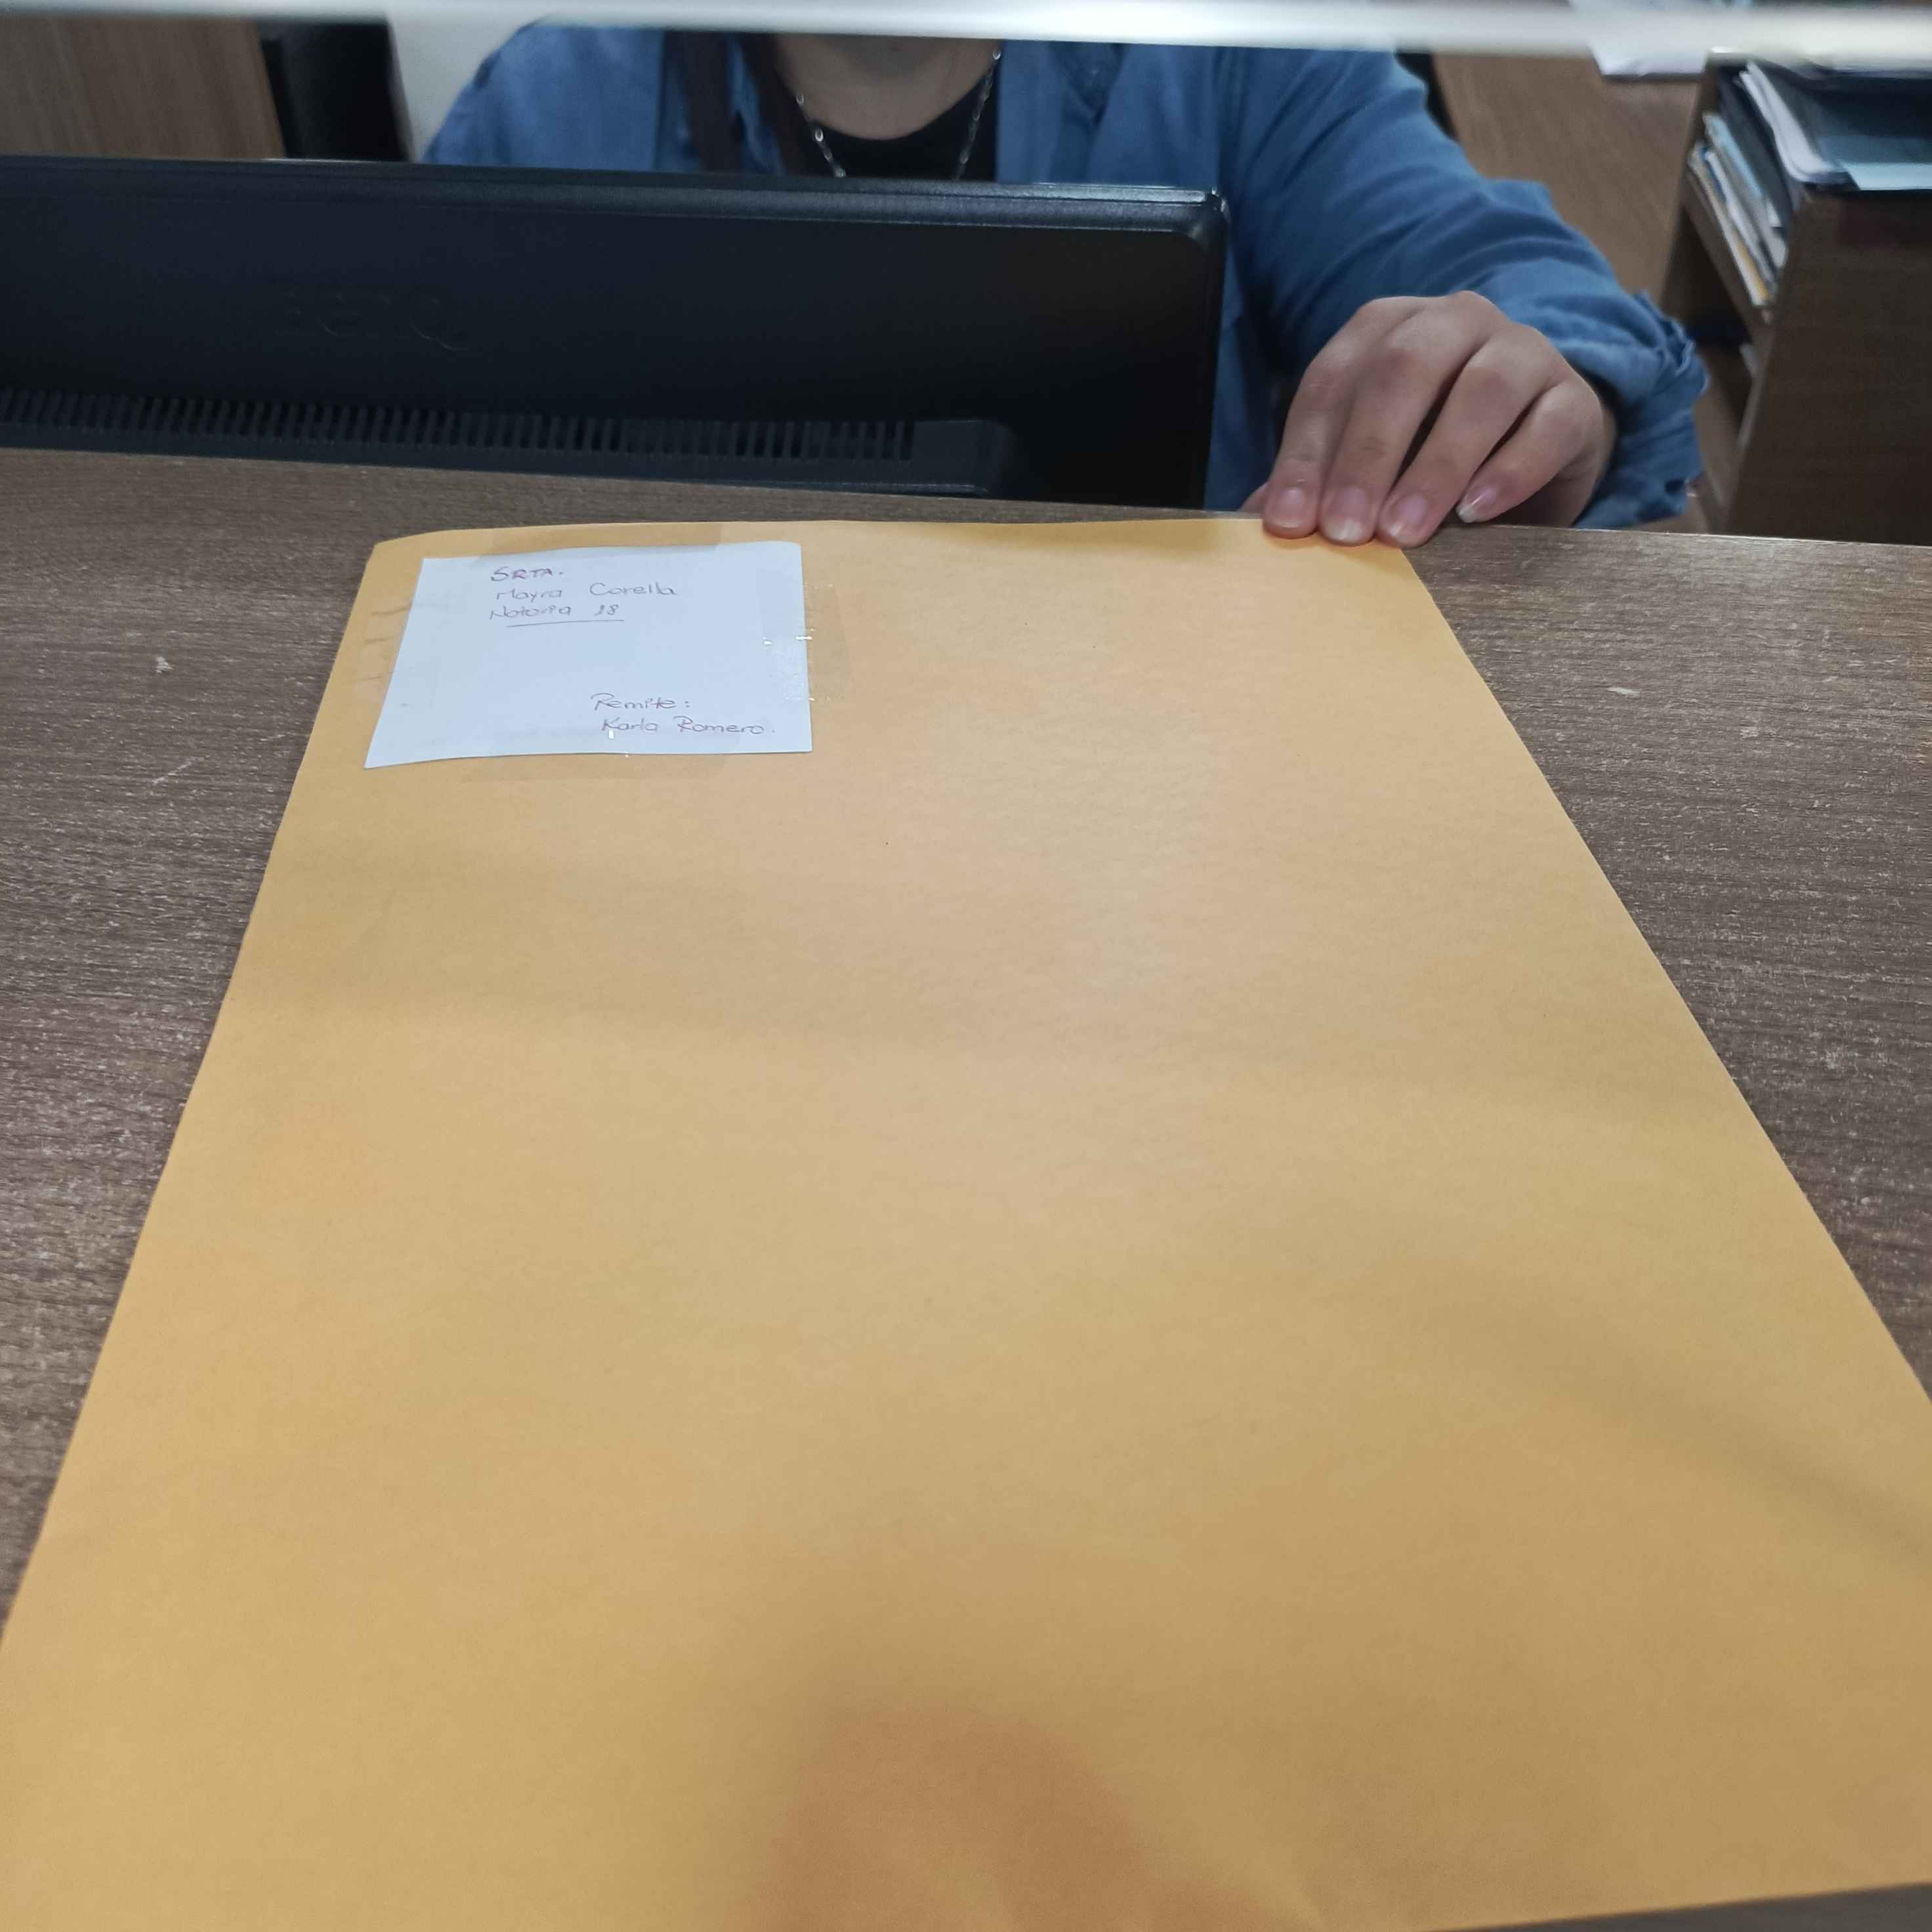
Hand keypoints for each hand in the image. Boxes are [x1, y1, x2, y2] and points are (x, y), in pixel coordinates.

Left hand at [1248, 293, 1617, 547]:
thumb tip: (1257, 526)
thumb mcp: (1371, 460)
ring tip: (1405, 530)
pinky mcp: (1573, 397)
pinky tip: (1477, 513)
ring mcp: (1522, 352)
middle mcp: (1455, 322)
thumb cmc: (1432, 452)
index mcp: (1389, 329)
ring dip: (1437, 464)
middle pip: (1404, 370)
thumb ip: (1320, 479)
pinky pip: (1547, 424)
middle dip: (1367, 454)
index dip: (1307, 452)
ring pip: (1482, 389)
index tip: (1288, 522)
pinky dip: (1512, 470)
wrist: (1536, 450)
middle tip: (1345, 531)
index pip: (1335, 379)